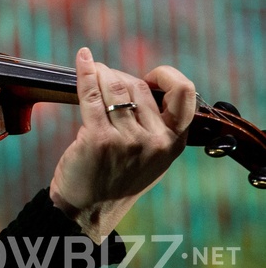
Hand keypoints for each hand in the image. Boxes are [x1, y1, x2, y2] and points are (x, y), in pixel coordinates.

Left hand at [49, 47, 196, 241]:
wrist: (88, 208)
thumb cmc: (117, 176)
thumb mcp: (151, 156)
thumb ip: (156, 125)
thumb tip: (143, 83)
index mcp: (174, 141)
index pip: (185, 94)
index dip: (167, 76)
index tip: (148, 75)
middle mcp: (156, 140)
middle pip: (138, 86)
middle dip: (119, 75)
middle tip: (104, 78)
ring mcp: (128, 140)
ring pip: (114, 86)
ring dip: (100, 72)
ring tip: (92, 69)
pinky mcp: (99, 138)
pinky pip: (91, 94)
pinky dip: (85, 72)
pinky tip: (82, 58)